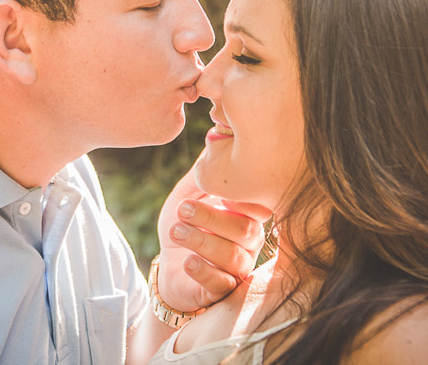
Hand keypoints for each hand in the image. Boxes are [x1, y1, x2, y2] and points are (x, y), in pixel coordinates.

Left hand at [154, 164, 270, 313]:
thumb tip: (214, 136)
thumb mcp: (188, 194)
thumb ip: (203, 171)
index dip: (244, 200)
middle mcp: (250, 241)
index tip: (219, 192)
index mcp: (246, 214)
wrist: (169, 266)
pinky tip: (188, 262)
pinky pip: (220, 283)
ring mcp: (239, 267)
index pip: (258, 207)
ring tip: (176, 231)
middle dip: (211, 218)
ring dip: (202, 242)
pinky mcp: (222, 290)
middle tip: (182, 209)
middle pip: (244, 229)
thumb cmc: (184, 225)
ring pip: (232, 256)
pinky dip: (204, 272)